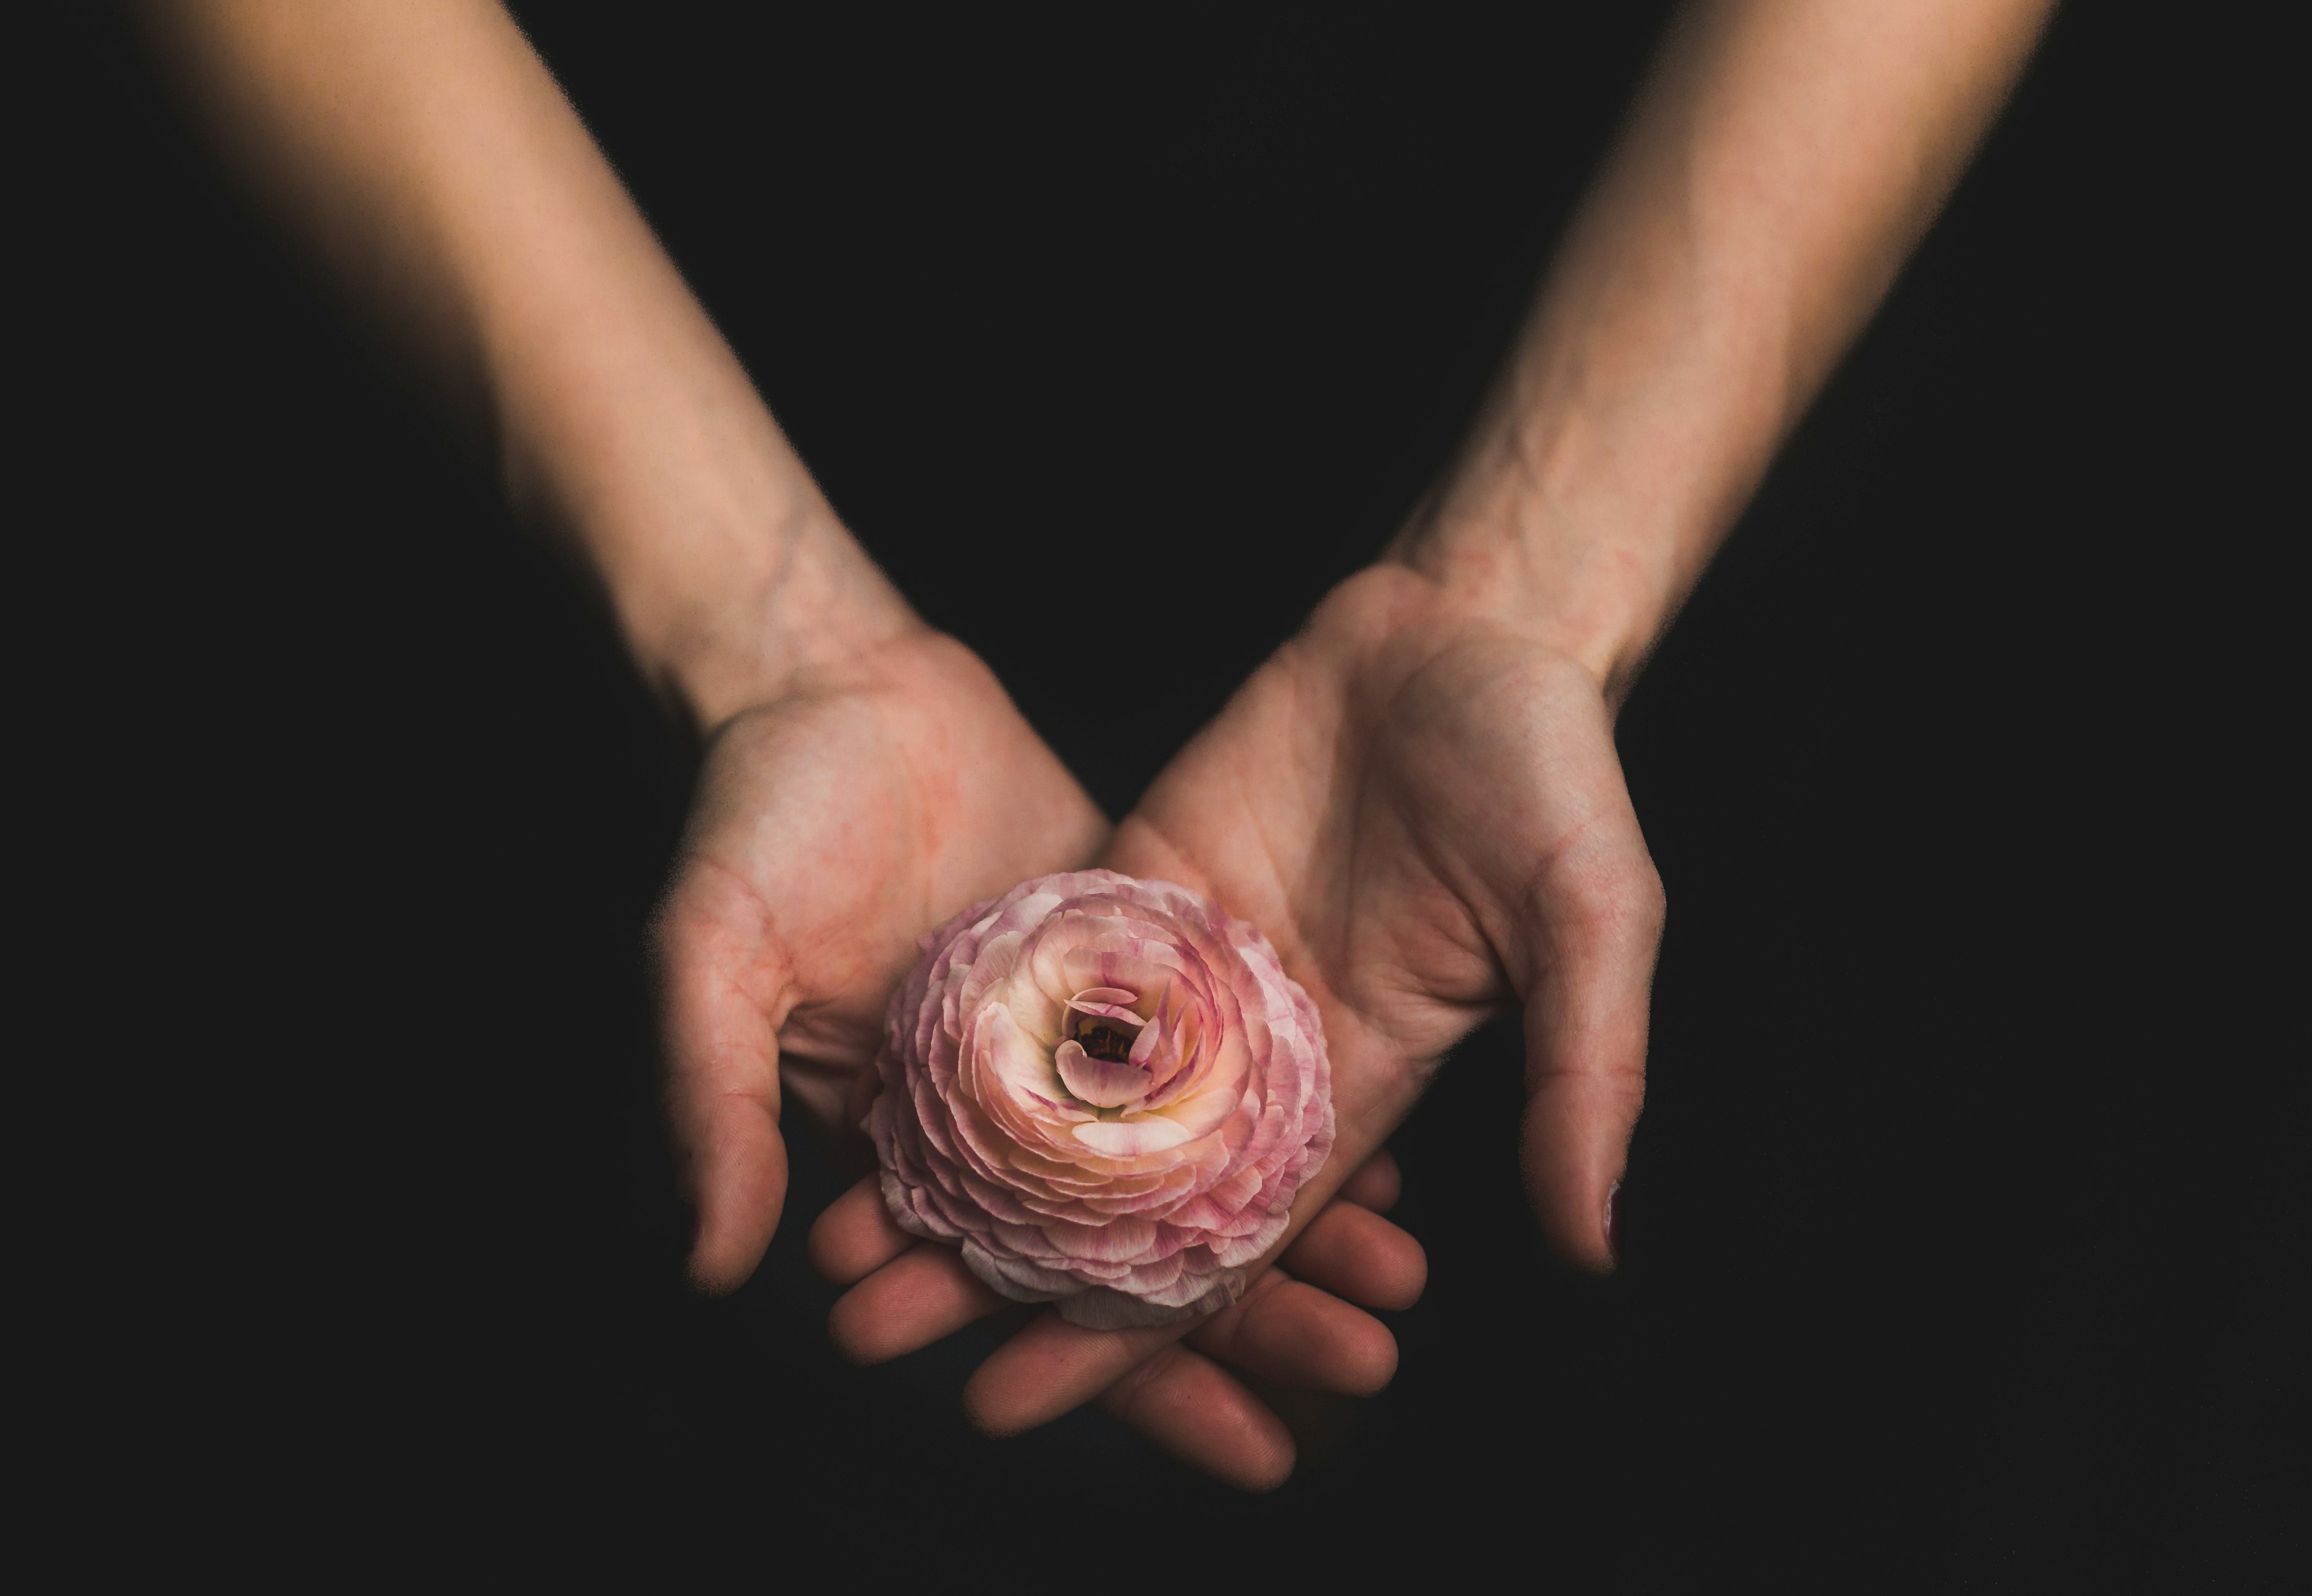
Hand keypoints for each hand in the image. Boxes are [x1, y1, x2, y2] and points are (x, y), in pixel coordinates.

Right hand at [657, 622, 1426, 1484]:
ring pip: (1200, 1163)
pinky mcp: (1135, 952)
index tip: (1249, 1448)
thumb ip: (710, 1100)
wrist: (834, 677)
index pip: (1026, 1298)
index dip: (1127, 1380)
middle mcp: (1010, 1113)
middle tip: (1362, 1369)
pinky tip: (1388, 1153)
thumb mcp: (709, 955)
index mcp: (915, 1147)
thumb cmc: (753, 816)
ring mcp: (1080, 1036)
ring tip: (1396, 1285)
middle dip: (1254, 1326)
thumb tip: (707, 1264)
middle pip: (1143, 1253)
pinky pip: (1227, 1048)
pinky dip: (1296, 1107)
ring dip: (1296, 1229)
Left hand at [842, 562, 1662, 1448]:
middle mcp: (1255, 1046)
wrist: (1465, 628)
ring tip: (843, 1229)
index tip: (1008, 1399)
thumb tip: (1592, 1243)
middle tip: (871, 1329)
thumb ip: (1584, 1074)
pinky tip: (876, 1075)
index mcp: (1353, 1083)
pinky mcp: (1139, 877)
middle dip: (1001, 1265)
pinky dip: (965, 1023)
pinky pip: (1044, 961)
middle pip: (1110, 1186)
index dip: (1120, 1330)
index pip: (1221, 1241)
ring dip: (956, 1158)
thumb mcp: (1594, 921)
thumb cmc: (1551, 771)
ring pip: (1055, 1086)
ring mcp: (1188, 962)